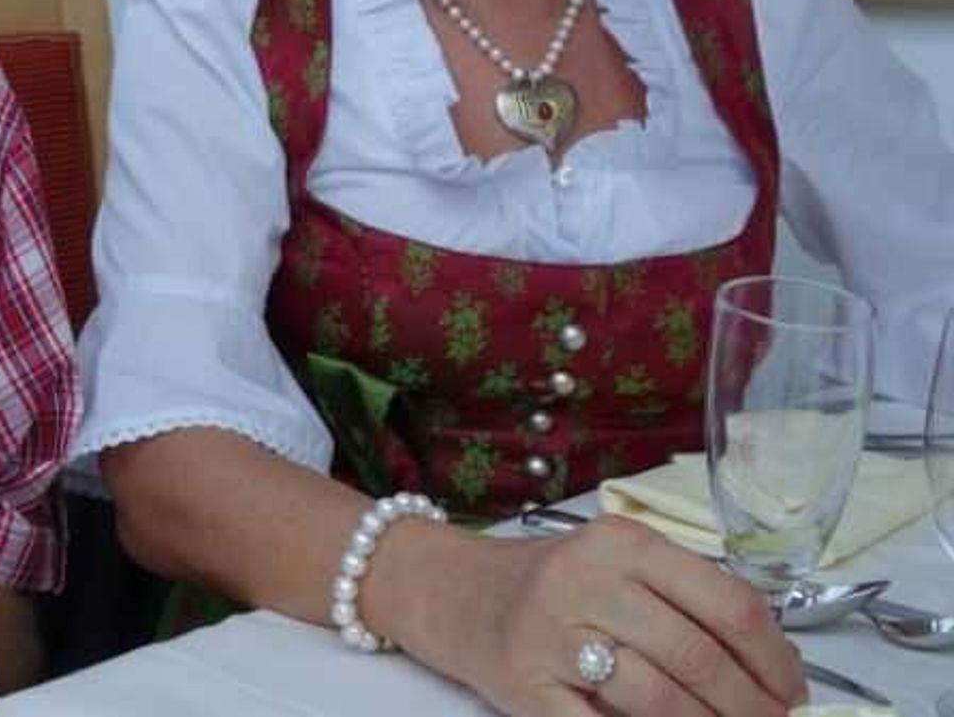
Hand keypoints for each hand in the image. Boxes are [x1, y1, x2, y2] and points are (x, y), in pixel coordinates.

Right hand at [419, 517, 806, 715]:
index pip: (728, 603)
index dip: (776, 661)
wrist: (449, 591)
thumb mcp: (616, 567)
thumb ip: (684, 603)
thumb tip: (776, 673)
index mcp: (622, 543)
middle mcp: (586, 579)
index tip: (794, 694)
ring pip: (660, 701)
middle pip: (699, 658)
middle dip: (752, 710)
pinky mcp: (525, 685)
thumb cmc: (551, 584)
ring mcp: (550, 635)